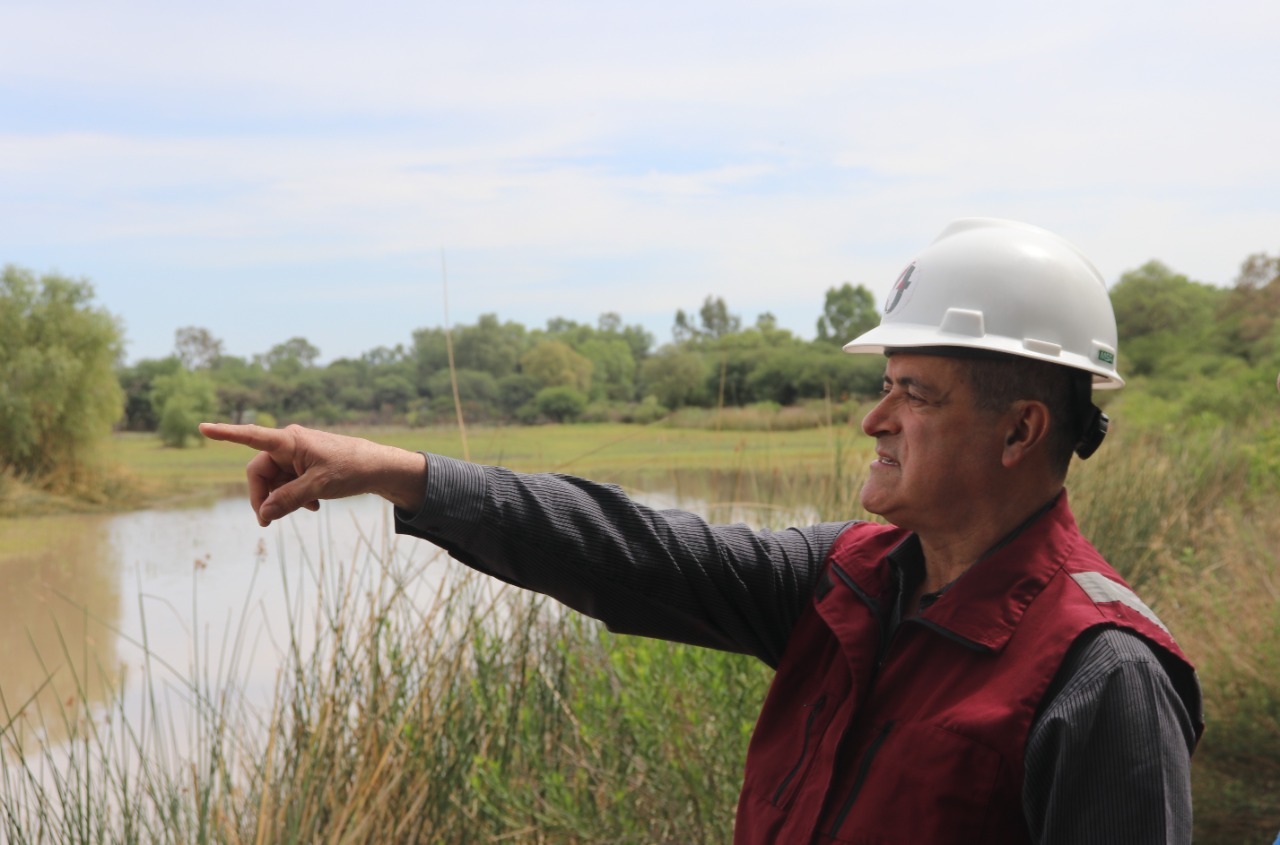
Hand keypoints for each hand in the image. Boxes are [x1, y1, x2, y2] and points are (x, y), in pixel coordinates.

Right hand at [198, 423, 426, 525]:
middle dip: (263, 496)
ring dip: (283, 498)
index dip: (225, 433)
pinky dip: (295, 495)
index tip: (203, 427)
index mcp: (289, 440)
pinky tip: (314, 506)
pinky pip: (288, 482)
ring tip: (308, 508)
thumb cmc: (351, 469)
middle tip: (268, 522)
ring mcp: (297, 454)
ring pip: (275, 480)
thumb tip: (263, 514)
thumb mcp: (318, 487)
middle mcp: (289, 444)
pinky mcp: (305, 464)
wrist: (379, 468)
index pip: (251, 435)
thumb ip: (287, 500)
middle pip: (260, 471)